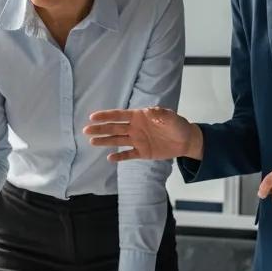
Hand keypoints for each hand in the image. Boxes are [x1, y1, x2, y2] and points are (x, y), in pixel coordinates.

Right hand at [84, 108, 200, 162]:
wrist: (185, 140)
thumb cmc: (177, 125)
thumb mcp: (171, 118)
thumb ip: (161, 115)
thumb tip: (151, 111)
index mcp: (139, 117)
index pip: (119, 116)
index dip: (106, 116)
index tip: (93, 117)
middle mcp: (135, 128)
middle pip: (114, 128)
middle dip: (100, 129)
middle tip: (86, 130)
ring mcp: (137, 140)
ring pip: (118, 141)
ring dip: (105, 141)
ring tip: (92, 141)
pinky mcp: (142, 152)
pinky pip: (128, 155)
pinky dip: (119, 157)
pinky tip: (110, 158)